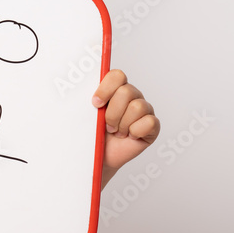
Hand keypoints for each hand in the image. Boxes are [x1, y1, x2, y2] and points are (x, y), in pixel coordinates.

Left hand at [92, 69, 158, 183]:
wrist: (100, 156)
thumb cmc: (93, 134)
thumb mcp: (85, 116)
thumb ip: (85, 101)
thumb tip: (81, 92)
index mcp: (115, 88)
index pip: (117, 76)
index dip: (106, 89)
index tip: (95, 104)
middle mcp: (131, 95)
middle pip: (127, 92)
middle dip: (112, 113)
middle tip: (106, 125)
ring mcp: (144, 109)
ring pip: (137, 107)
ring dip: (122, 124)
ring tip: (117, 132)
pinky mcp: (152, 125)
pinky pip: (149, 122)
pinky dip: (135, 132)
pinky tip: (129, 136)